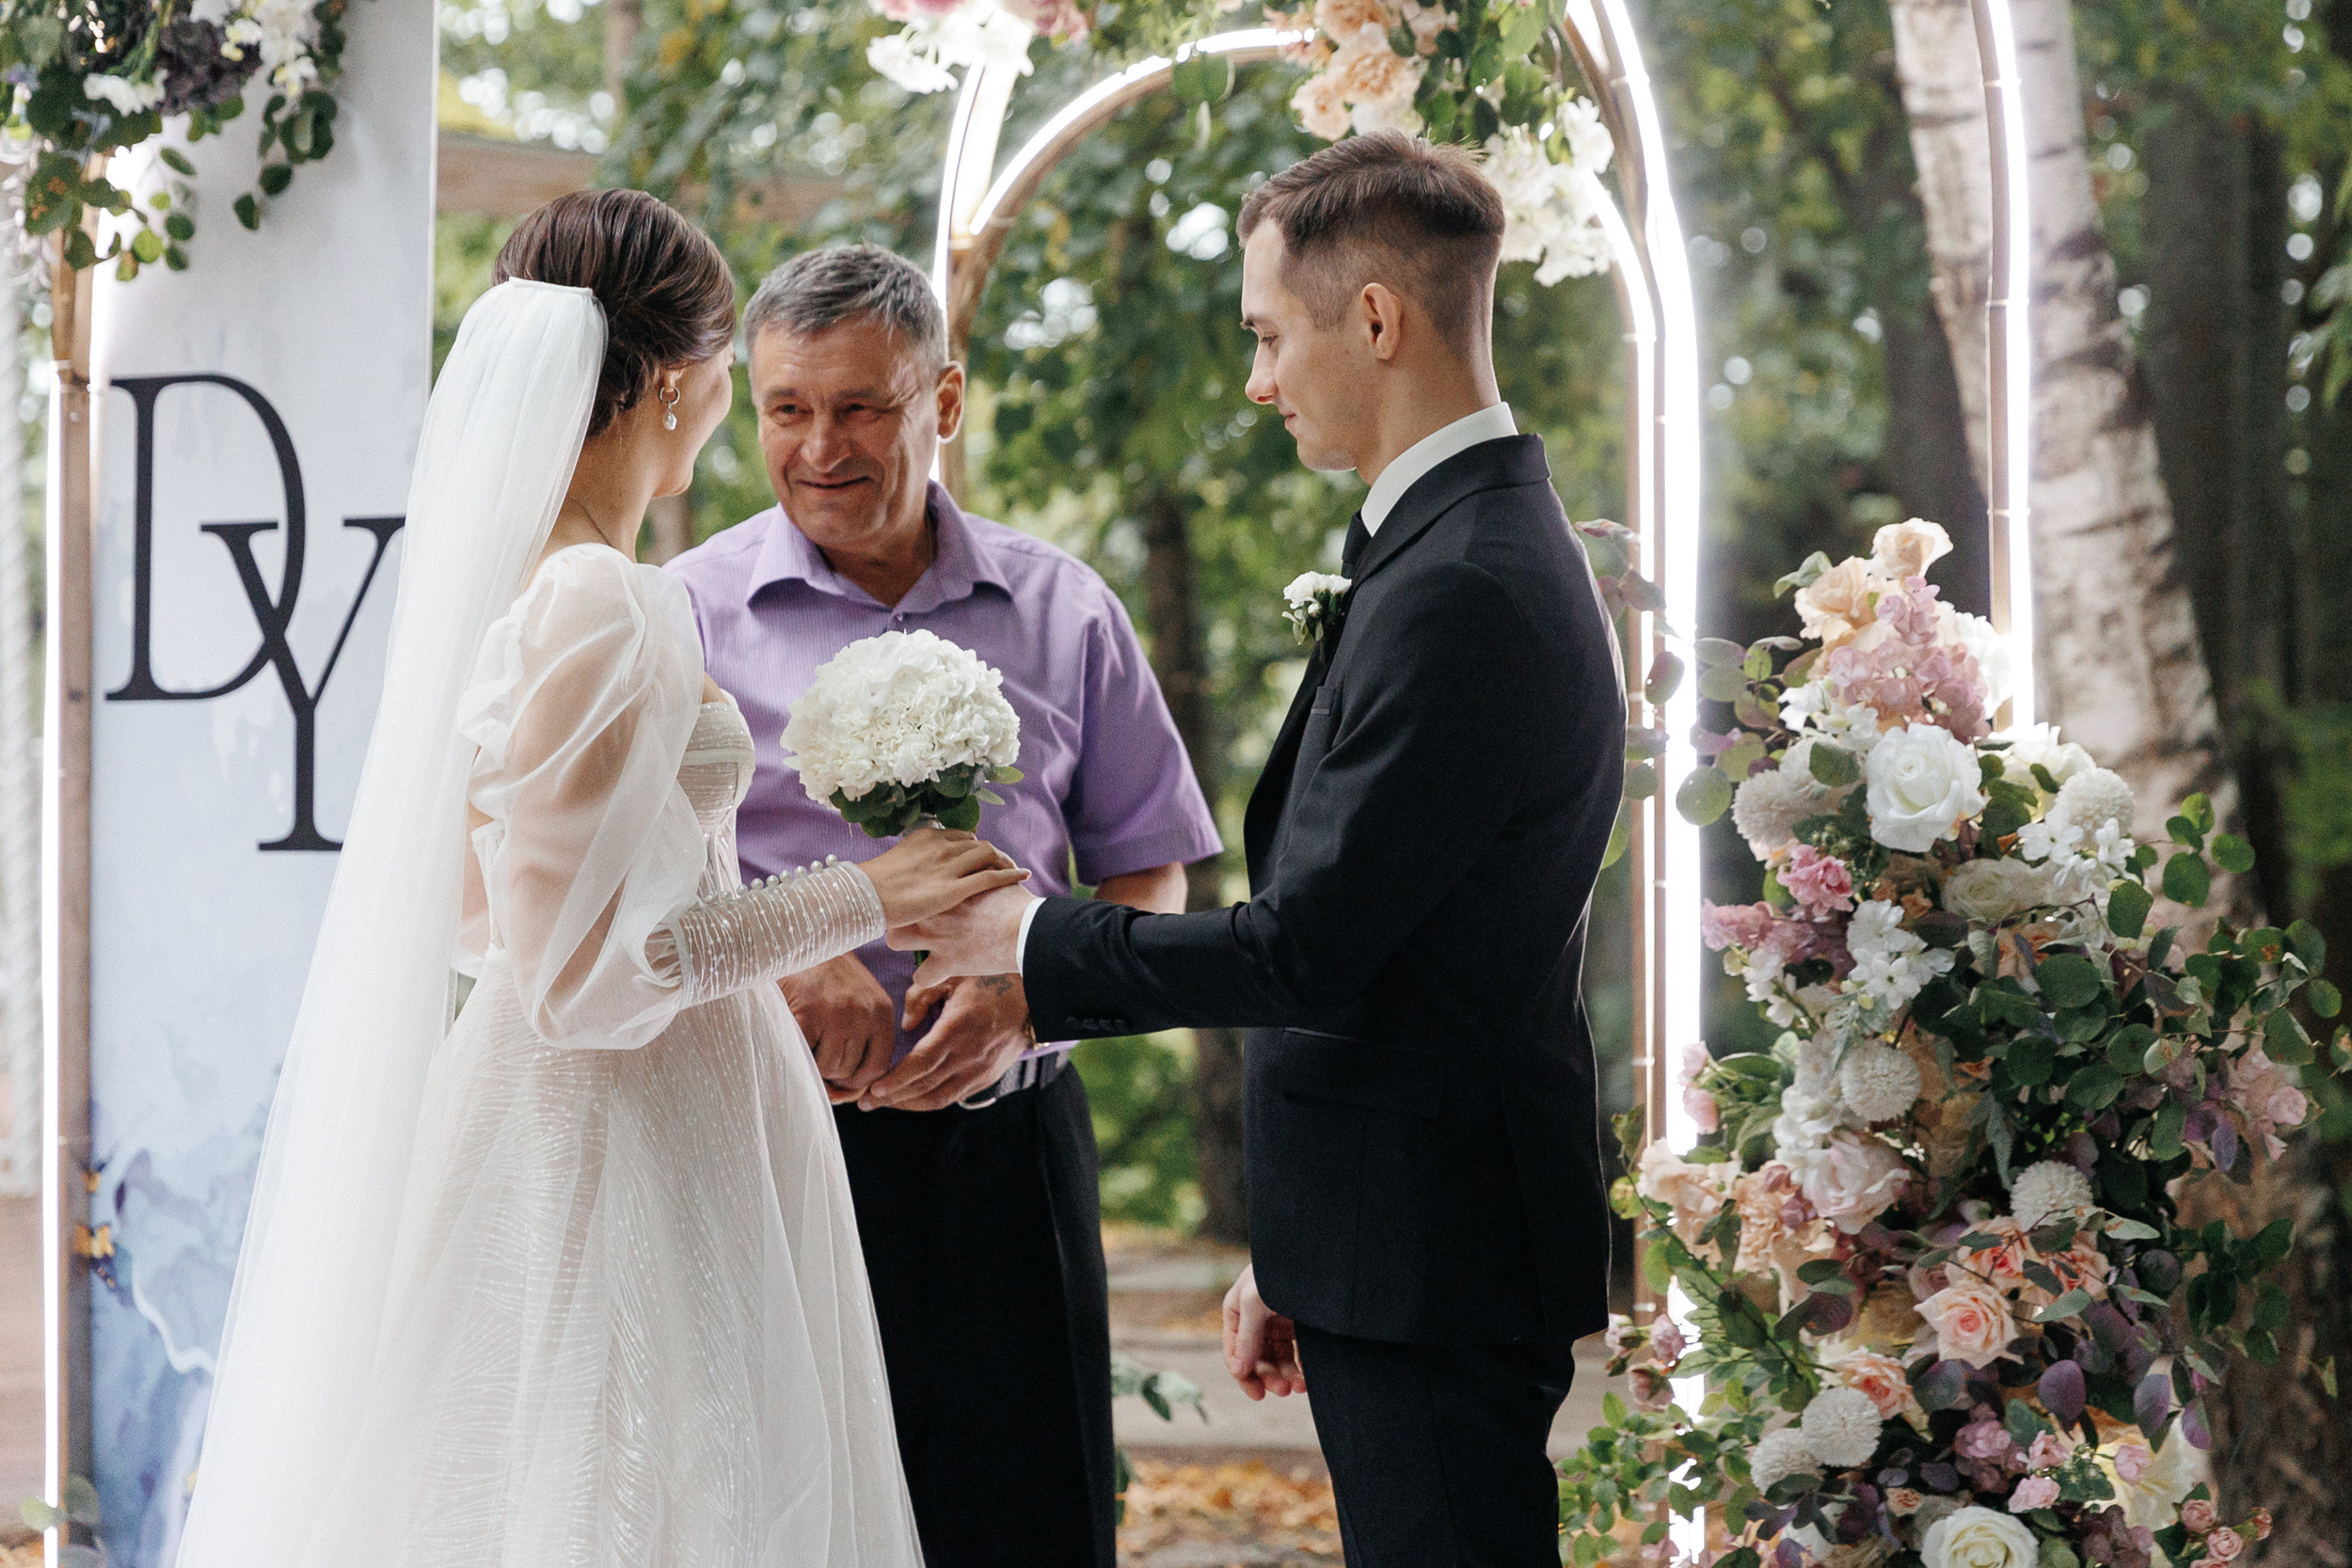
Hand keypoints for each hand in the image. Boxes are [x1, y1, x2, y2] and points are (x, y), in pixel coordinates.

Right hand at [778, 951, 896, 1104]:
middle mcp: (864, 1013)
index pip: (877, 1066)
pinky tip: (791, 1036)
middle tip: (813, 1051)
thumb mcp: (854, 1000)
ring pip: (828, 1068)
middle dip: (830, 1072)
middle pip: (850, 1072)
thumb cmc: (822, 975)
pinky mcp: (808, 1013)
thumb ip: (859, 1040)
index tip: (841, 1082)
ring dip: (812, 1063)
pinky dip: (795, 1055)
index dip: (857, 1082)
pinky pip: (804, 1056)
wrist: (797, 935)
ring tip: (803, 1038)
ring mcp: (837, 1014)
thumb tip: (850, 1094)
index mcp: (881, 1011)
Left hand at [857, 973, 1035, 1111]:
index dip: (896, 1079)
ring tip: (882, 1103)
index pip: (922, 1063)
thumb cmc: (989, 982)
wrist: (1033, 1000)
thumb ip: (921, 997)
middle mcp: (969, 1056)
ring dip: (908, 1105)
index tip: (873, 1088)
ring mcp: (979, 1071)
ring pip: (938, 1099)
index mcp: (959, 1028)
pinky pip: (952, 1097)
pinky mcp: (985, 1078)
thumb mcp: (952, 976)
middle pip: (924, 1086)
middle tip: (864, 1102)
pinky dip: (928, 1102)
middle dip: (892, 1098)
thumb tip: (906, 1025)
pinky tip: (909, 1099)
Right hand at [858, 826, 1028, 926]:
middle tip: (1002, 864)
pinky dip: (1010, 875)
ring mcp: (949, 866)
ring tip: (1014, 870)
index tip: (979, 856)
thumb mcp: (895, 865)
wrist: (865, 897)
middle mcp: (942, 846)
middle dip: (993, 853)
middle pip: (978, 844)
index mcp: (927, 838)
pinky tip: (1023, 876)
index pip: (961, 836)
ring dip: (1004, 861)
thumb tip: (912, 874)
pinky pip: (991, 877)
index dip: (974, 846)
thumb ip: (911, 863)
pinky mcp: (956, 889)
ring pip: (988, 855)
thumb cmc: (872, 888)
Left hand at [889, 881, 1036, 988]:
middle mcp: (933, 911)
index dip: (913, 893)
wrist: (1026, 929)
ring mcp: (935, 937)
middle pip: (896, 909)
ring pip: (895, 940)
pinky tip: (938, 970)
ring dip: (907, 943)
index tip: (920, 897)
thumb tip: (984, 867)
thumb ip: (979, 874)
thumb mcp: (994, 878)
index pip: (910, 886)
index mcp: (944, 888)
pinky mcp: (947, 963)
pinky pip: (921, 976)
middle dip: (901, 915)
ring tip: (921, 944)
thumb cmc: (1015, 903)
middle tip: (916, 918)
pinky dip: (929, 975)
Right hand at [1221, 1264, 1303, 1399]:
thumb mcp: (1255, 1301)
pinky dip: (1301, 1367)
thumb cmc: (1280, 1270)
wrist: (1315, 1248)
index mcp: (1237, 1309)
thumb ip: (1246, 1337)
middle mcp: (1255, 1317)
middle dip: (1268, 1377)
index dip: (1244, 1375)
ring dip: (1285, 1376)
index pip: (1235, 1351)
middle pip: (1256, 1358)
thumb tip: (1238, 1371)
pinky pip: (1297, 1352)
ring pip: (1278, 1358)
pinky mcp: (1300, 1322)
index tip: (1259, 1394)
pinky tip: (1308, 1378)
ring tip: (1300, 1387)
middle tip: (1284, 1390)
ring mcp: (1278, 1319)